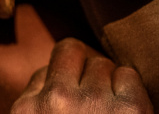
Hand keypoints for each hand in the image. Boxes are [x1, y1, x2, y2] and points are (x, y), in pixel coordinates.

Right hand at [11, 38, 152, 113]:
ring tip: (109, 112)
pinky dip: (132, 94)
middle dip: (85, 71)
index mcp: (26, 109)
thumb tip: (55, 64)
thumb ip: (39, 95)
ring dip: (109, 85)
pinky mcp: (130, 109)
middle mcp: (56, 100)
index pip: (46, 68)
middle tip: (94, 102)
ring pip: (102, 63)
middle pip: (72, 50)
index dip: (65, 81)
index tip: (73, 102)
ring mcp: (93, 103)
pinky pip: (129, 75)